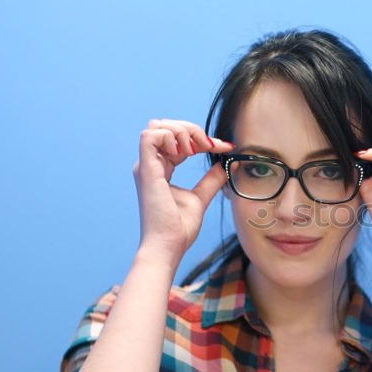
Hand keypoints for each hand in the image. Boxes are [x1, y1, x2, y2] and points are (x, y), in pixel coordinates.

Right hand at [132, 118, 233, 260]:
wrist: (168, 246)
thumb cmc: (179, 228)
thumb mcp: (200, 197)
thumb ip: (210, 180)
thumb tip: (224, 164)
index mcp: (160, 169)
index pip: (177, 140)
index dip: (201, 138)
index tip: (225, 146)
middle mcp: (150, 165)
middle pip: (165, 126)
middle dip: (191, 130)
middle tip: (210, 145)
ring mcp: (146, 167)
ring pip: (157, 126)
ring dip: (182, 131)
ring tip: (196, 150)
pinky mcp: (146, 170)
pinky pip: (150, 136)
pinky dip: (171, 137)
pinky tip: (186, 152)